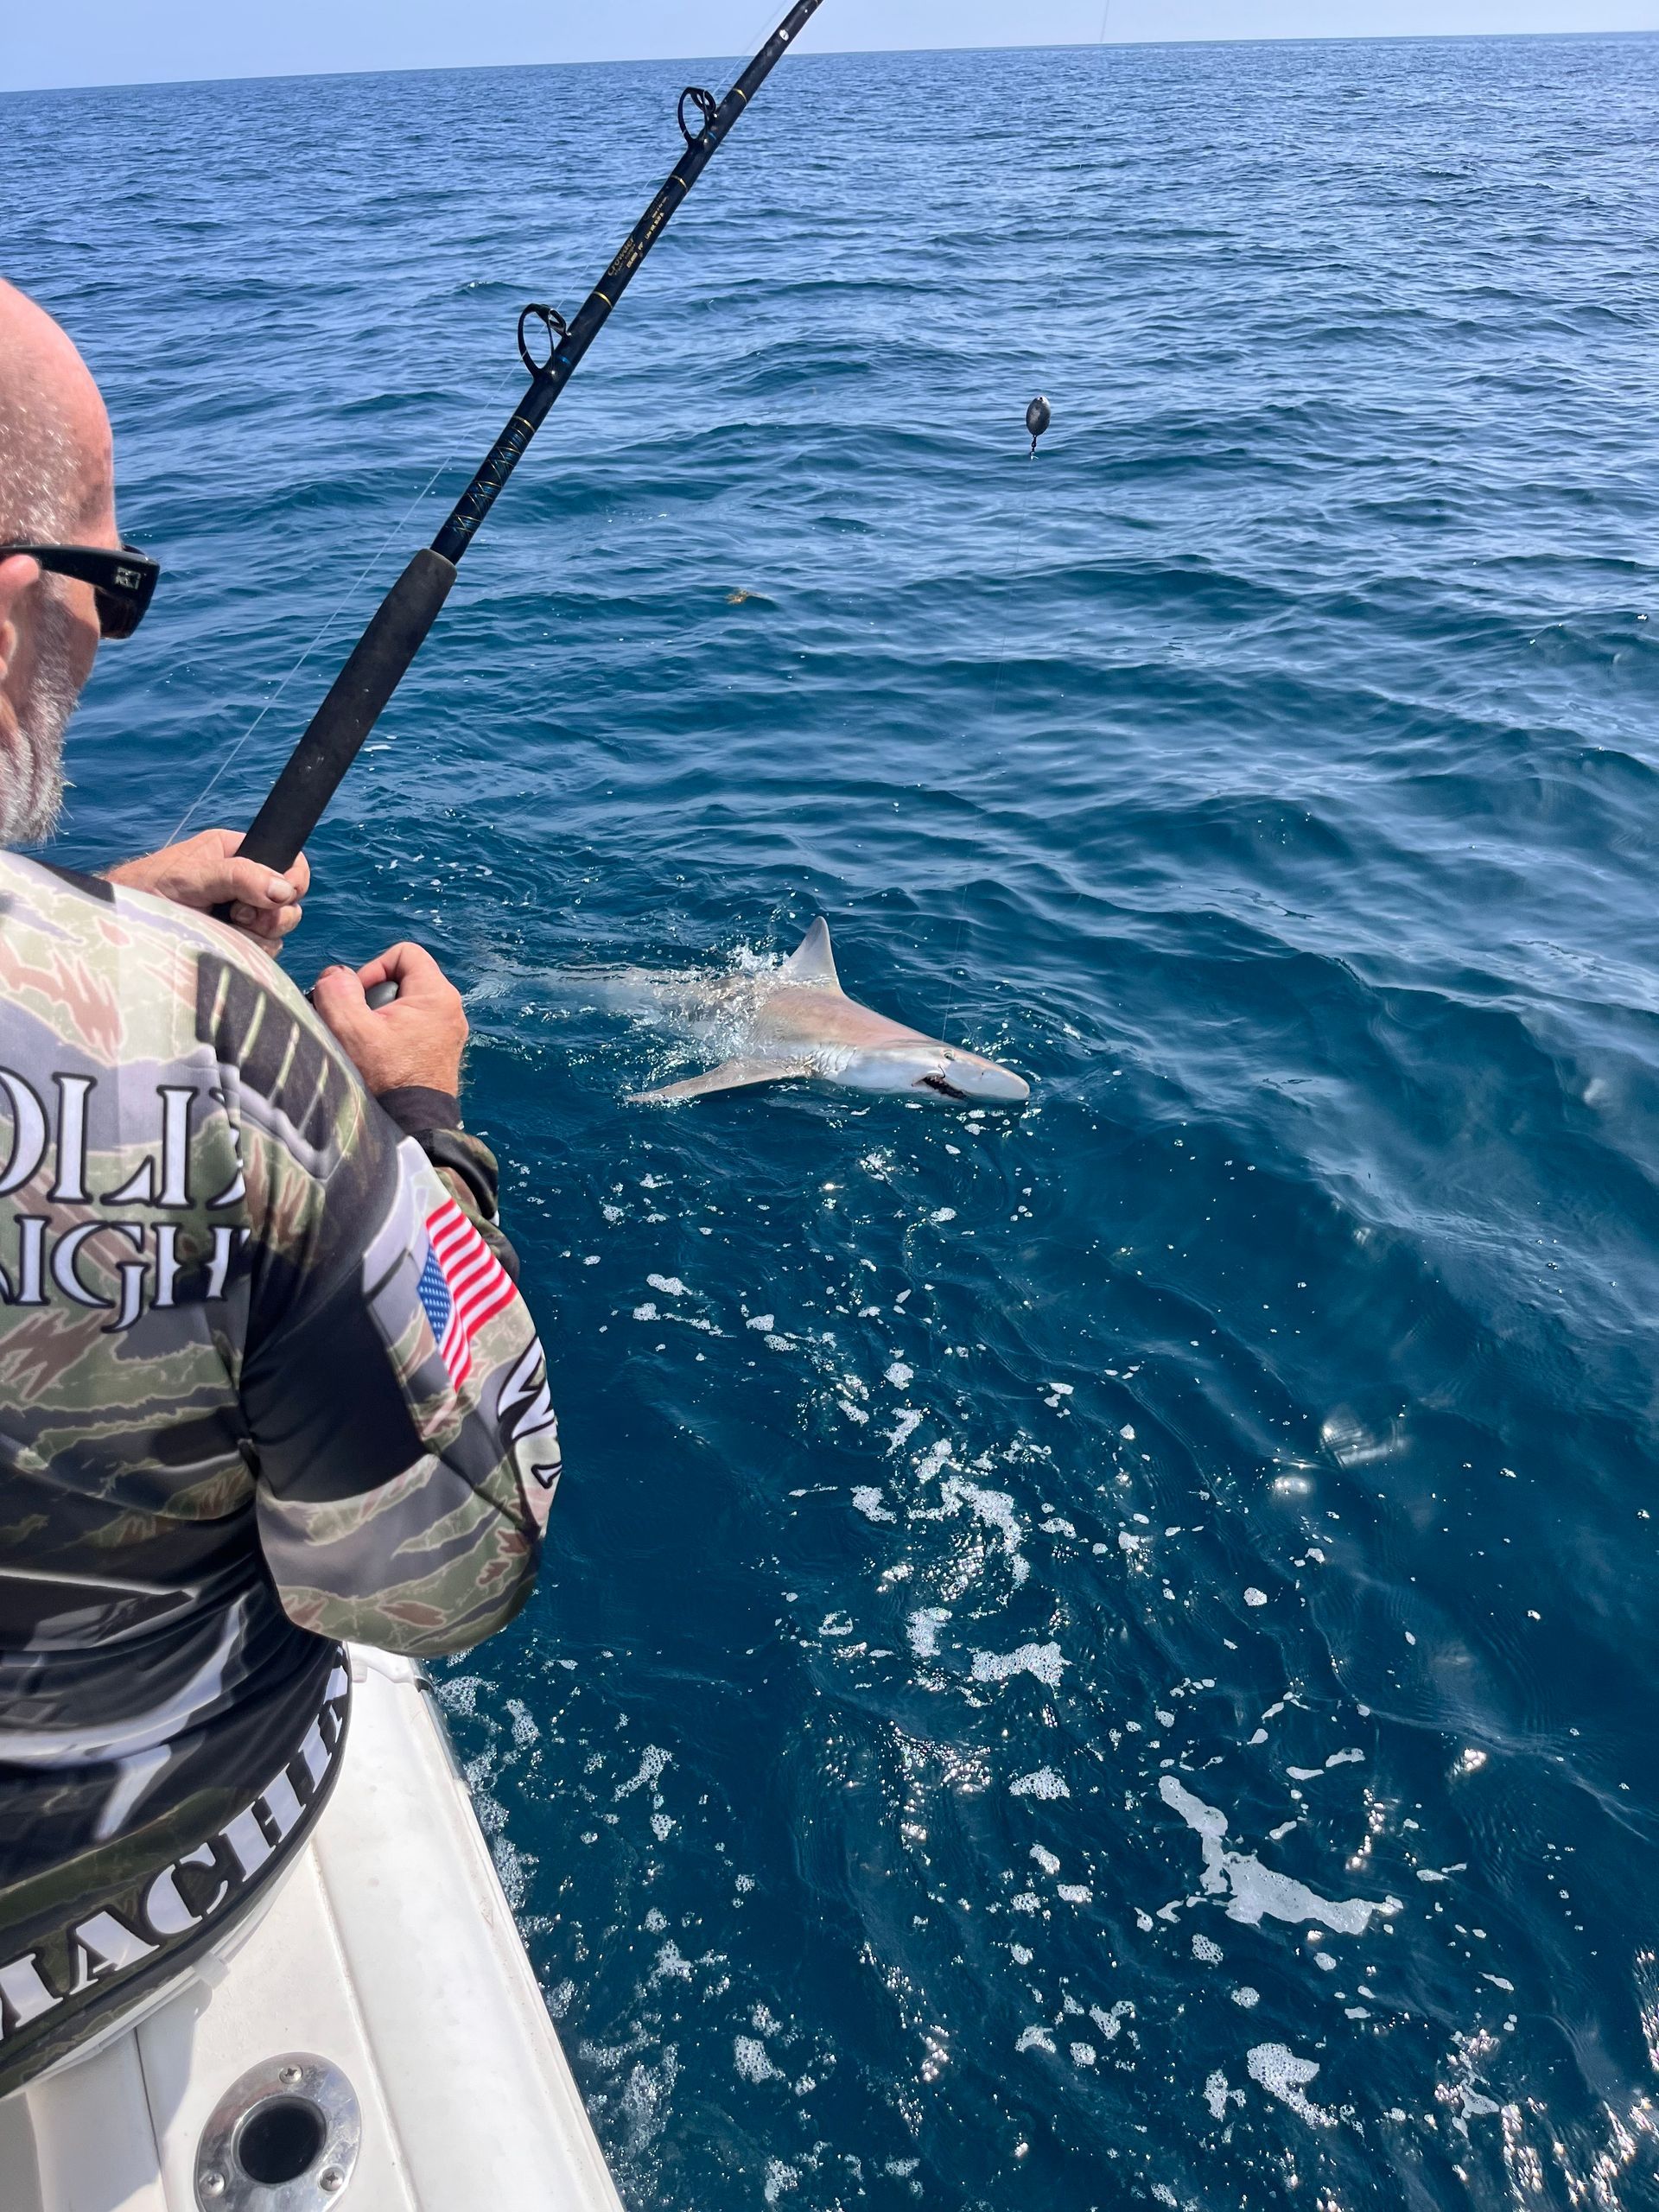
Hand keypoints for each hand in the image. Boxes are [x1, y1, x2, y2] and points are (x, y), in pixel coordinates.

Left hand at [105, 828, 308, 949]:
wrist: (120, 927)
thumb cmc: (147, 889)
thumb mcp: (194, 874)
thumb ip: (240, 876)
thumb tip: (284, 891)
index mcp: (238, 854)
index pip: (290, 863)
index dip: (292, 881)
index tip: (275, 896)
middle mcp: (245, 884)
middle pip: (290, 903)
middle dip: (270, 915)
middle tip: (236, 914)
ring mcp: (241, 917)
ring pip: (278, 932)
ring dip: (254, 935)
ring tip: (219, 928)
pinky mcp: (235, 943)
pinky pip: (263, 953)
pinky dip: (246, 952)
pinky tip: (219, 943)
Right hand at [311, 943, 466, 1097]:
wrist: (413, 1125)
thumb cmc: (386, 1078)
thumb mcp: (351, 1029)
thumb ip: (337, 991)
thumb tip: (336, 976)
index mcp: (436, 994)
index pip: (404, 953)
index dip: (373, 967)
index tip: (359, 998)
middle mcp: (451, 1008)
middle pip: (404, 978)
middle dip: (374, 996)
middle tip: (360, 1025)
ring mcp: (449, 1031)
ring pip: (406, 1004)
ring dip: (380, 1018)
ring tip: (367, 1043)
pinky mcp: (443, 1050)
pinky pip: (415, 1026)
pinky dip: (394, 1034)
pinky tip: (380, 1057)